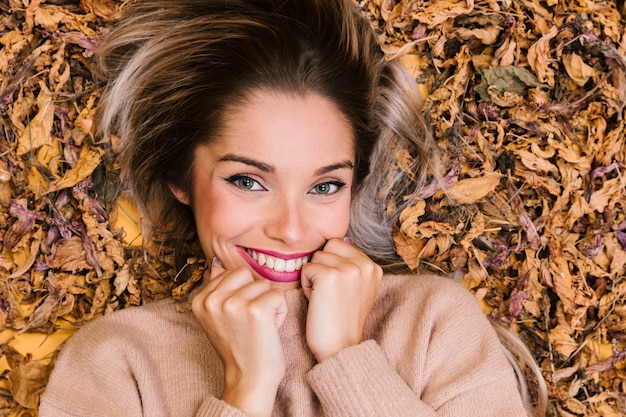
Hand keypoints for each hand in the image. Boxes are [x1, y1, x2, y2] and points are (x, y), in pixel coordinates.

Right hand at [191, 259, 286, 416]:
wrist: (249, 378)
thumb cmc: (239, 346)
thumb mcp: (219, 316)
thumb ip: (217, 288)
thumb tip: (216, 262)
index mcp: (199, 300)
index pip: (232, 273)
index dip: (242, 293)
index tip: (238, 317)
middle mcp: (212, 300)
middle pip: (247, 274)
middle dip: (255, 294)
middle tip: (251, 320)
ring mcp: (233, 304)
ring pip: (264, 284)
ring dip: (269, 304)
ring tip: (260, 326)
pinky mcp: (256, 310)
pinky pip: (278, 295)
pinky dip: (280, 312)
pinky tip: (270, 329)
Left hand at [301, 238, 381, 362]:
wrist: (340, 348)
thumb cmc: (342, 320)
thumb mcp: (356, 288)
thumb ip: (351, 264)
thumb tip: (340, 238)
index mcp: (373, 267)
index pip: (339, 244)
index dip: (332, 265)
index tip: (338, 290)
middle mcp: (364, 265)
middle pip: (328, 247)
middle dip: (323, 267)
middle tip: (329, 294)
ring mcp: (348, 270)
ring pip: (316, 257)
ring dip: (313, 277)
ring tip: (324, 298)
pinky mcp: (329, 277)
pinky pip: (306, 269)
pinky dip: (306, 285)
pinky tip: (317, 301)